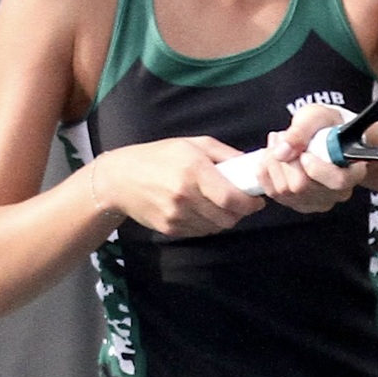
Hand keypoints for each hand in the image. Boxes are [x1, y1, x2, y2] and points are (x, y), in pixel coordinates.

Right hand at [95, 138, 264, 238]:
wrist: (121, 179)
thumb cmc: (160, 156)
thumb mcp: (194, 144)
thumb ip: (226, 155)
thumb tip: (253, 165)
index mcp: (194, 170)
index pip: (232, 199)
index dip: (249, 204)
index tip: (256, 201)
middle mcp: (185, 195)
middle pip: (227, 218)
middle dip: (239, 213)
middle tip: (238, 202)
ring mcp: (176, 215)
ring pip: (215, 228)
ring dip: (222, 219)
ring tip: (216, 204)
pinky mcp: (170, 229)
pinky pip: (200, 232)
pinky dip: (206, 224)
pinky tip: (199, 210)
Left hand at [256, 104, 368, 215]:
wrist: (324, 136)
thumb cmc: (326, 126)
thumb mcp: (316, 116)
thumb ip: (301, 131)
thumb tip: (282, 152)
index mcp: (352, 171)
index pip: (338, 180)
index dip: (316, 168)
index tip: (305, 153)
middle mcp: (336, 193)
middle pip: (302, 187)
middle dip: (286, 159)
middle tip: (284, 137)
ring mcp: (316, 202)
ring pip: (283, 190)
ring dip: (273, 162)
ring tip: (279, 143)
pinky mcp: (297, 204)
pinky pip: (272, 192)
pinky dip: (265, 171)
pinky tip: (272, 156)